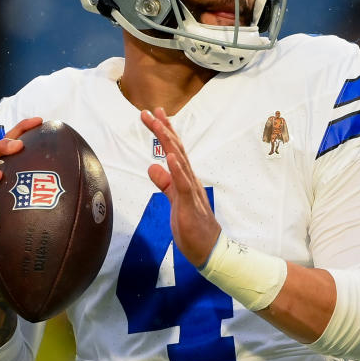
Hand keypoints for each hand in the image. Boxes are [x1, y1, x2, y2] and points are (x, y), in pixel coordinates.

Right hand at [0, 117, 42, 253]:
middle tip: (17, 147)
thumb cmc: (23, 211)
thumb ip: (55, 185)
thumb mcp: (38, 195)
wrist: (3, 241)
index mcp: (6, 165)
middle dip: (1, 146)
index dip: (23, 129)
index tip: (39, 121)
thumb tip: (90, 179)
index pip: (12, 140)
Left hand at [141, 108, 220, 266]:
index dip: (164, 132)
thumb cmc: (193, 226)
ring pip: (180, 162)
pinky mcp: (190, 204)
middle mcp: (189, 179)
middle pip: (175, 149)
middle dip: (163, 130)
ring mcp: (191, 190)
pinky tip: (170, 156)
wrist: (209, 249)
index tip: (154, 115)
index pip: (174, 150)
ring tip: (159, 126)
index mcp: (185, 178)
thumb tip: (152, 167)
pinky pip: (183, 184)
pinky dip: (177, 169)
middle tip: (150, 111)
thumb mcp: (174, 200)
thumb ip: (165, 183)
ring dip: (169, 143)